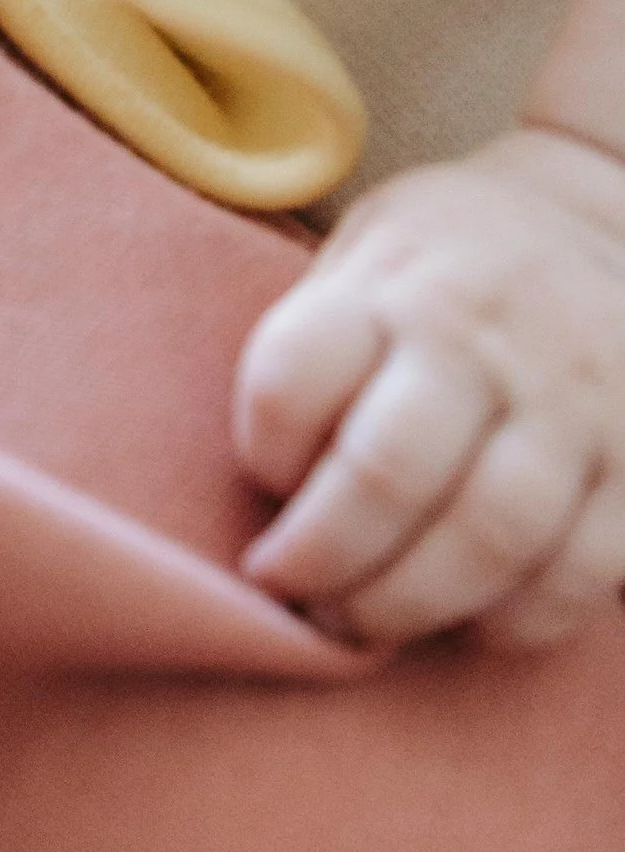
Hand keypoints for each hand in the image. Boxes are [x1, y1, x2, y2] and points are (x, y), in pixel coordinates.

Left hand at [235, 125, 624, 647]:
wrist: (600, 228)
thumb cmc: (443, 271)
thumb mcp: (365, 259)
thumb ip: (318, 353)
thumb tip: (275, 497)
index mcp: (393, 280)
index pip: (292, 376)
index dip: (260, 452)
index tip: (263, 485)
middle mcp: (485, 335)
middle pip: (385, 474)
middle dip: (323, 560)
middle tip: (293, 595)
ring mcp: (573, 399)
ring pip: (486, 536)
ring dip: (409, 604)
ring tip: (363, 623)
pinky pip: (579, 570)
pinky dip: (515, 620)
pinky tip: (469, 622)